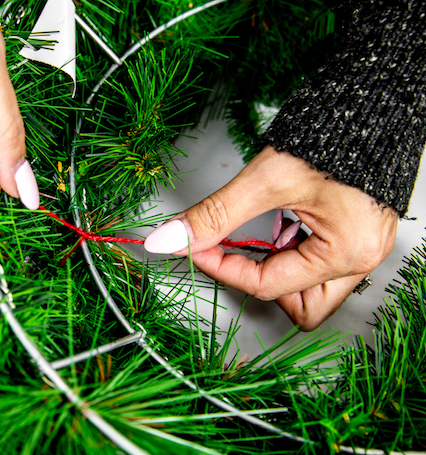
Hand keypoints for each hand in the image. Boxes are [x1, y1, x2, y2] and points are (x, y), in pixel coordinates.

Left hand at [144, 146, 397, 329]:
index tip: (193, 245)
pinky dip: (291, 250)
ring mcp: (362, 247)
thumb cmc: (329, 135)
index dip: (220, 267)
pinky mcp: (355, 233)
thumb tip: (169, 238)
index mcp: (347, 252)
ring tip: (266, 230)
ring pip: (310, 291)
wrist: (366, 102)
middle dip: (262, 283)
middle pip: (301, 308)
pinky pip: (318, 263)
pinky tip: (283, 220)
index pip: (266, 285)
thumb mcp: (265, 179)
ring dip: (278, 269)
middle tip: (236, 250)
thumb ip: (214, 214)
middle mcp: (361, 258)